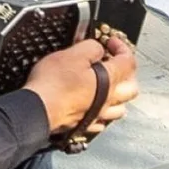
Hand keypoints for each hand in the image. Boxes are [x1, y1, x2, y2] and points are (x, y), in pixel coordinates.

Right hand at [23, 36, 138, 135]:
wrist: (37, 110)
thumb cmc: (53, 84)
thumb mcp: (73, 53)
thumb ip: (91, 48)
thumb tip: (98, 48)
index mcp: (110, 80)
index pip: (128, 61)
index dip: (123, 47)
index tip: (111, 42)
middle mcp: (108, 100)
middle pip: (132, 87)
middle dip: (127, 73)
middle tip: (114, 63)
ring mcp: (97, 115)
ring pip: (120, 108)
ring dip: (119, 96)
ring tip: (110, 86)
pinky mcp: (84, 125)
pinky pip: (102, 121)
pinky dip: (103, 113)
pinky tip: (95, 106)